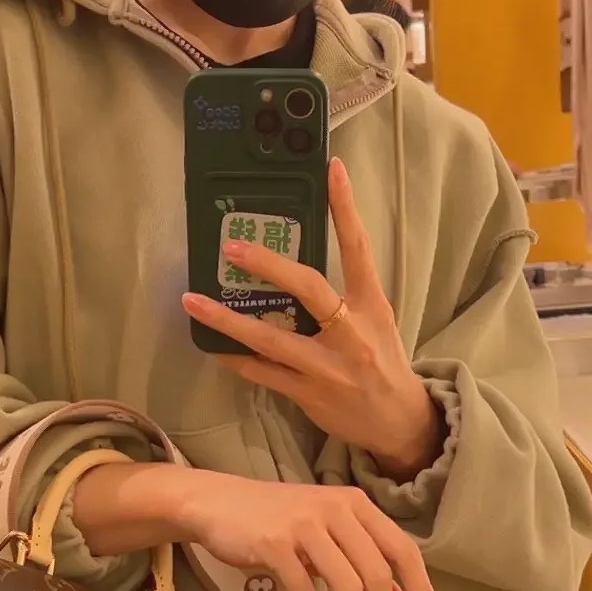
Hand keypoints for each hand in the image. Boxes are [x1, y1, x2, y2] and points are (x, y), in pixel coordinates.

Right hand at [180, 471, 443, 590]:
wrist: (217, 503)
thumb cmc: (276, 520)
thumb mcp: (327, 533)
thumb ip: (362, 559)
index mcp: (356, 505)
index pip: (403, 549)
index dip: (423, 589)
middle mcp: (337, 509)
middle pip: (378, 573)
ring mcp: (306, 525)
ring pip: (347, 585)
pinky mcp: (275, 543)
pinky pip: (303, 590)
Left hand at [181, 157, 442, 479]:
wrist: (398, 422)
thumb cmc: (383, 363)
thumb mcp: (377, 320)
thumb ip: (346, 292)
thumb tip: (298, 262)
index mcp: (371, 306)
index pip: (358, 248)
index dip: (345, 209)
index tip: (332, 168)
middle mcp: (351, 334)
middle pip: (309, 289)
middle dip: (269, 266)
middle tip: (232, 247)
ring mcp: (327, 368)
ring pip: (271, 340)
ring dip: (228, 321)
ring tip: (193, 301)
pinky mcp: (309, 395)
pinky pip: (263, 374)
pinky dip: (236, 359)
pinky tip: (213, 346)